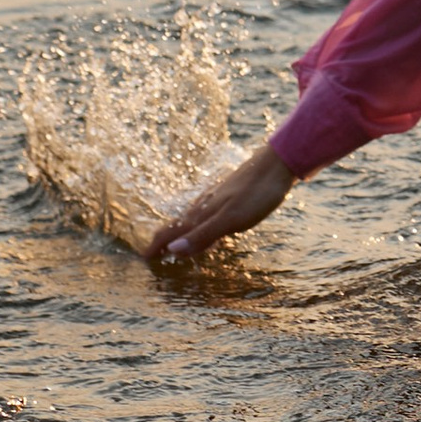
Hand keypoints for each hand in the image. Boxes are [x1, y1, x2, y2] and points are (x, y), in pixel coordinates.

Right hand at [149, 139, 292, 265]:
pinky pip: (207, 214)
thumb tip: (173, 250)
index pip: (172, 231)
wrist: (276, 164)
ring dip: (180, 232)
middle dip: (165, 239)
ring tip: (174, 242)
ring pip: (192, 218)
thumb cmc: (256, 194)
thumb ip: (203, 235)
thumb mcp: (231, 219)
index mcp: (202, 213)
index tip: (144, 257)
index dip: (158, 245)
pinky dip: (199, 225)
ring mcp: (216, 199)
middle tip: (154, 252)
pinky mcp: (229, 196)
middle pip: (179, 224)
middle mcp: (204, 205)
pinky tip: (209, 226)